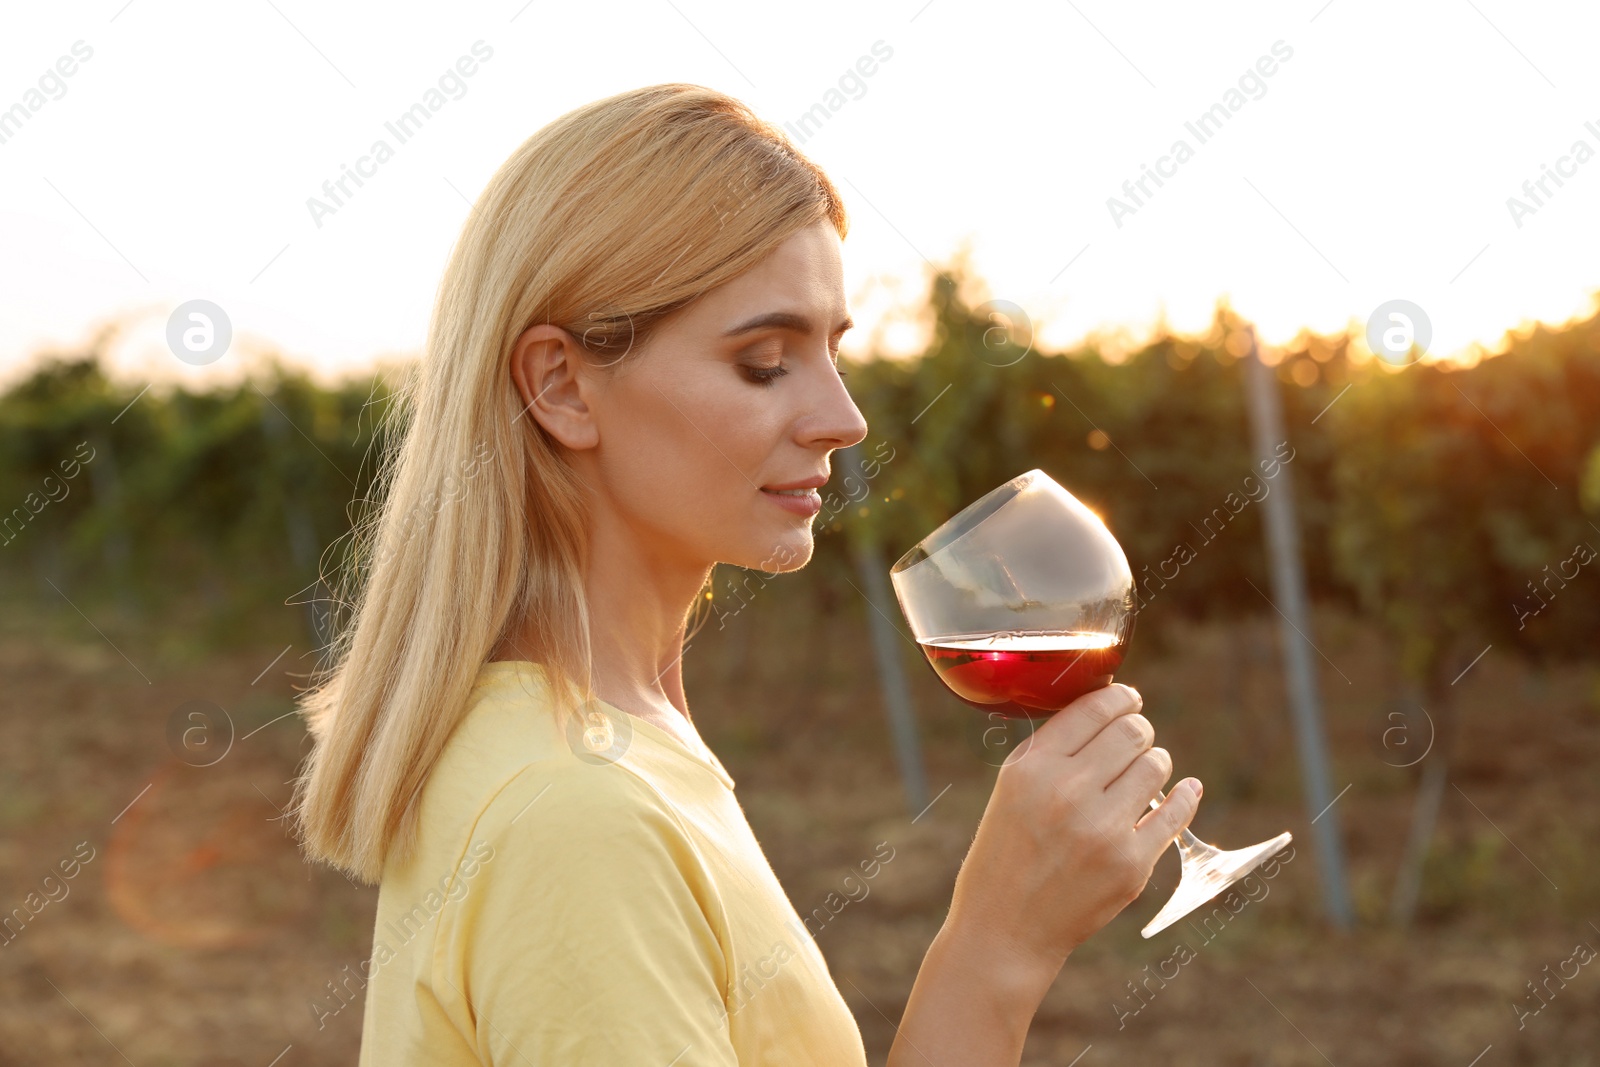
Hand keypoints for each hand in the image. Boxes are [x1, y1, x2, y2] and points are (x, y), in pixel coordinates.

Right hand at [944, 683, 1200, 991]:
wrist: (1006, 930)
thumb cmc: (1005, 852)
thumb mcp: (1010, 788)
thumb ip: (1054, 748)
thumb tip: (1110, 707)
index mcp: (1031, 768)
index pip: (1094, 708)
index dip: (1120, 697)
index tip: (1129, 698)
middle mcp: (1067, 793)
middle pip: (1132, 732)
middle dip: (1139, 731)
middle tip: (1135, 741)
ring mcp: (1102, 831)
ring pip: (1157, 766)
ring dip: (1156, 764)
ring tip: (1143, 774)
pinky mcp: (1130, 865)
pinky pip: (1175, 813)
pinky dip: (1184, 797)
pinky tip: (1186, 790)